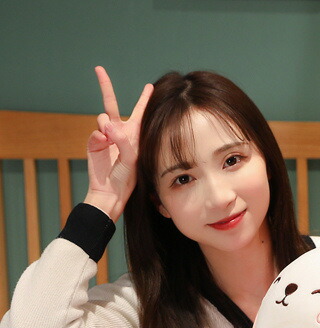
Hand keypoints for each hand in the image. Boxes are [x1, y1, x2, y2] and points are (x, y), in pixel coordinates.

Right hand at [84, 66, 152, 221]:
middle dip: (105, 86)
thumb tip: (107, 126)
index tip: (150, 86)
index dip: (144, 99)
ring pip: (103, 118)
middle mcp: (119, 133)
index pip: (140, 114)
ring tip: (111, 140)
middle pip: (112, 104)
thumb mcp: (132, 159)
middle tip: (98, 68)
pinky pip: (95, 133)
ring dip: (107, 125)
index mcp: (134, 136)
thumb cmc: (127, 179)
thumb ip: (123, 141)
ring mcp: (105, 137)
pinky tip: (104, 148)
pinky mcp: (94, 143)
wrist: (110, 192)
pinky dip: (99, 139)